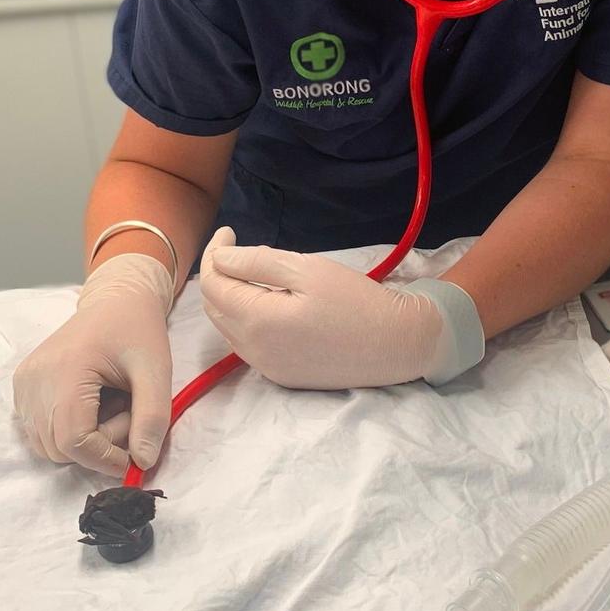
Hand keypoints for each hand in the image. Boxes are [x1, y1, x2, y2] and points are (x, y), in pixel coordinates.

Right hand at [13, 254, 173, 475]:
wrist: (115, 301)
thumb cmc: (137, 330)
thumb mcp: (157, 370)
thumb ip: (152, 417)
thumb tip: (142, 464)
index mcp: (65, 369)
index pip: (73, 441)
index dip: (105, 459)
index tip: (135, 456)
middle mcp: (33, 379)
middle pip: (59, 448)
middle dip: (100, 445)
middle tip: (127, 412)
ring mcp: (23, 384)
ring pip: (48, 445)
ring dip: (85, 440)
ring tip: (111, 404)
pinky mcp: (22, 388)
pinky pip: (42, 431)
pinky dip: (69, 430)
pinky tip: (93, 403)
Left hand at [198, 228, 484, 388]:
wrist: (397, 344)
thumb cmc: (356, 300)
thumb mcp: (307, 269)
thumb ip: (256, 262)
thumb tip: (220, 258)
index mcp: (257, 322)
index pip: (212, 284)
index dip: (214, 254)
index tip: (229, 233)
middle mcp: (254, 351)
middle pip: (214, 308)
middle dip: (218, 275)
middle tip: (238, 250)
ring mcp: (266, 368)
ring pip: (228, 328)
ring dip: (231, 298)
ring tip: (256, 275)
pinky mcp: (281, 377)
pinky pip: (248, 345)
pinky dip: (247, 319)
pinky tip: (271, 304)